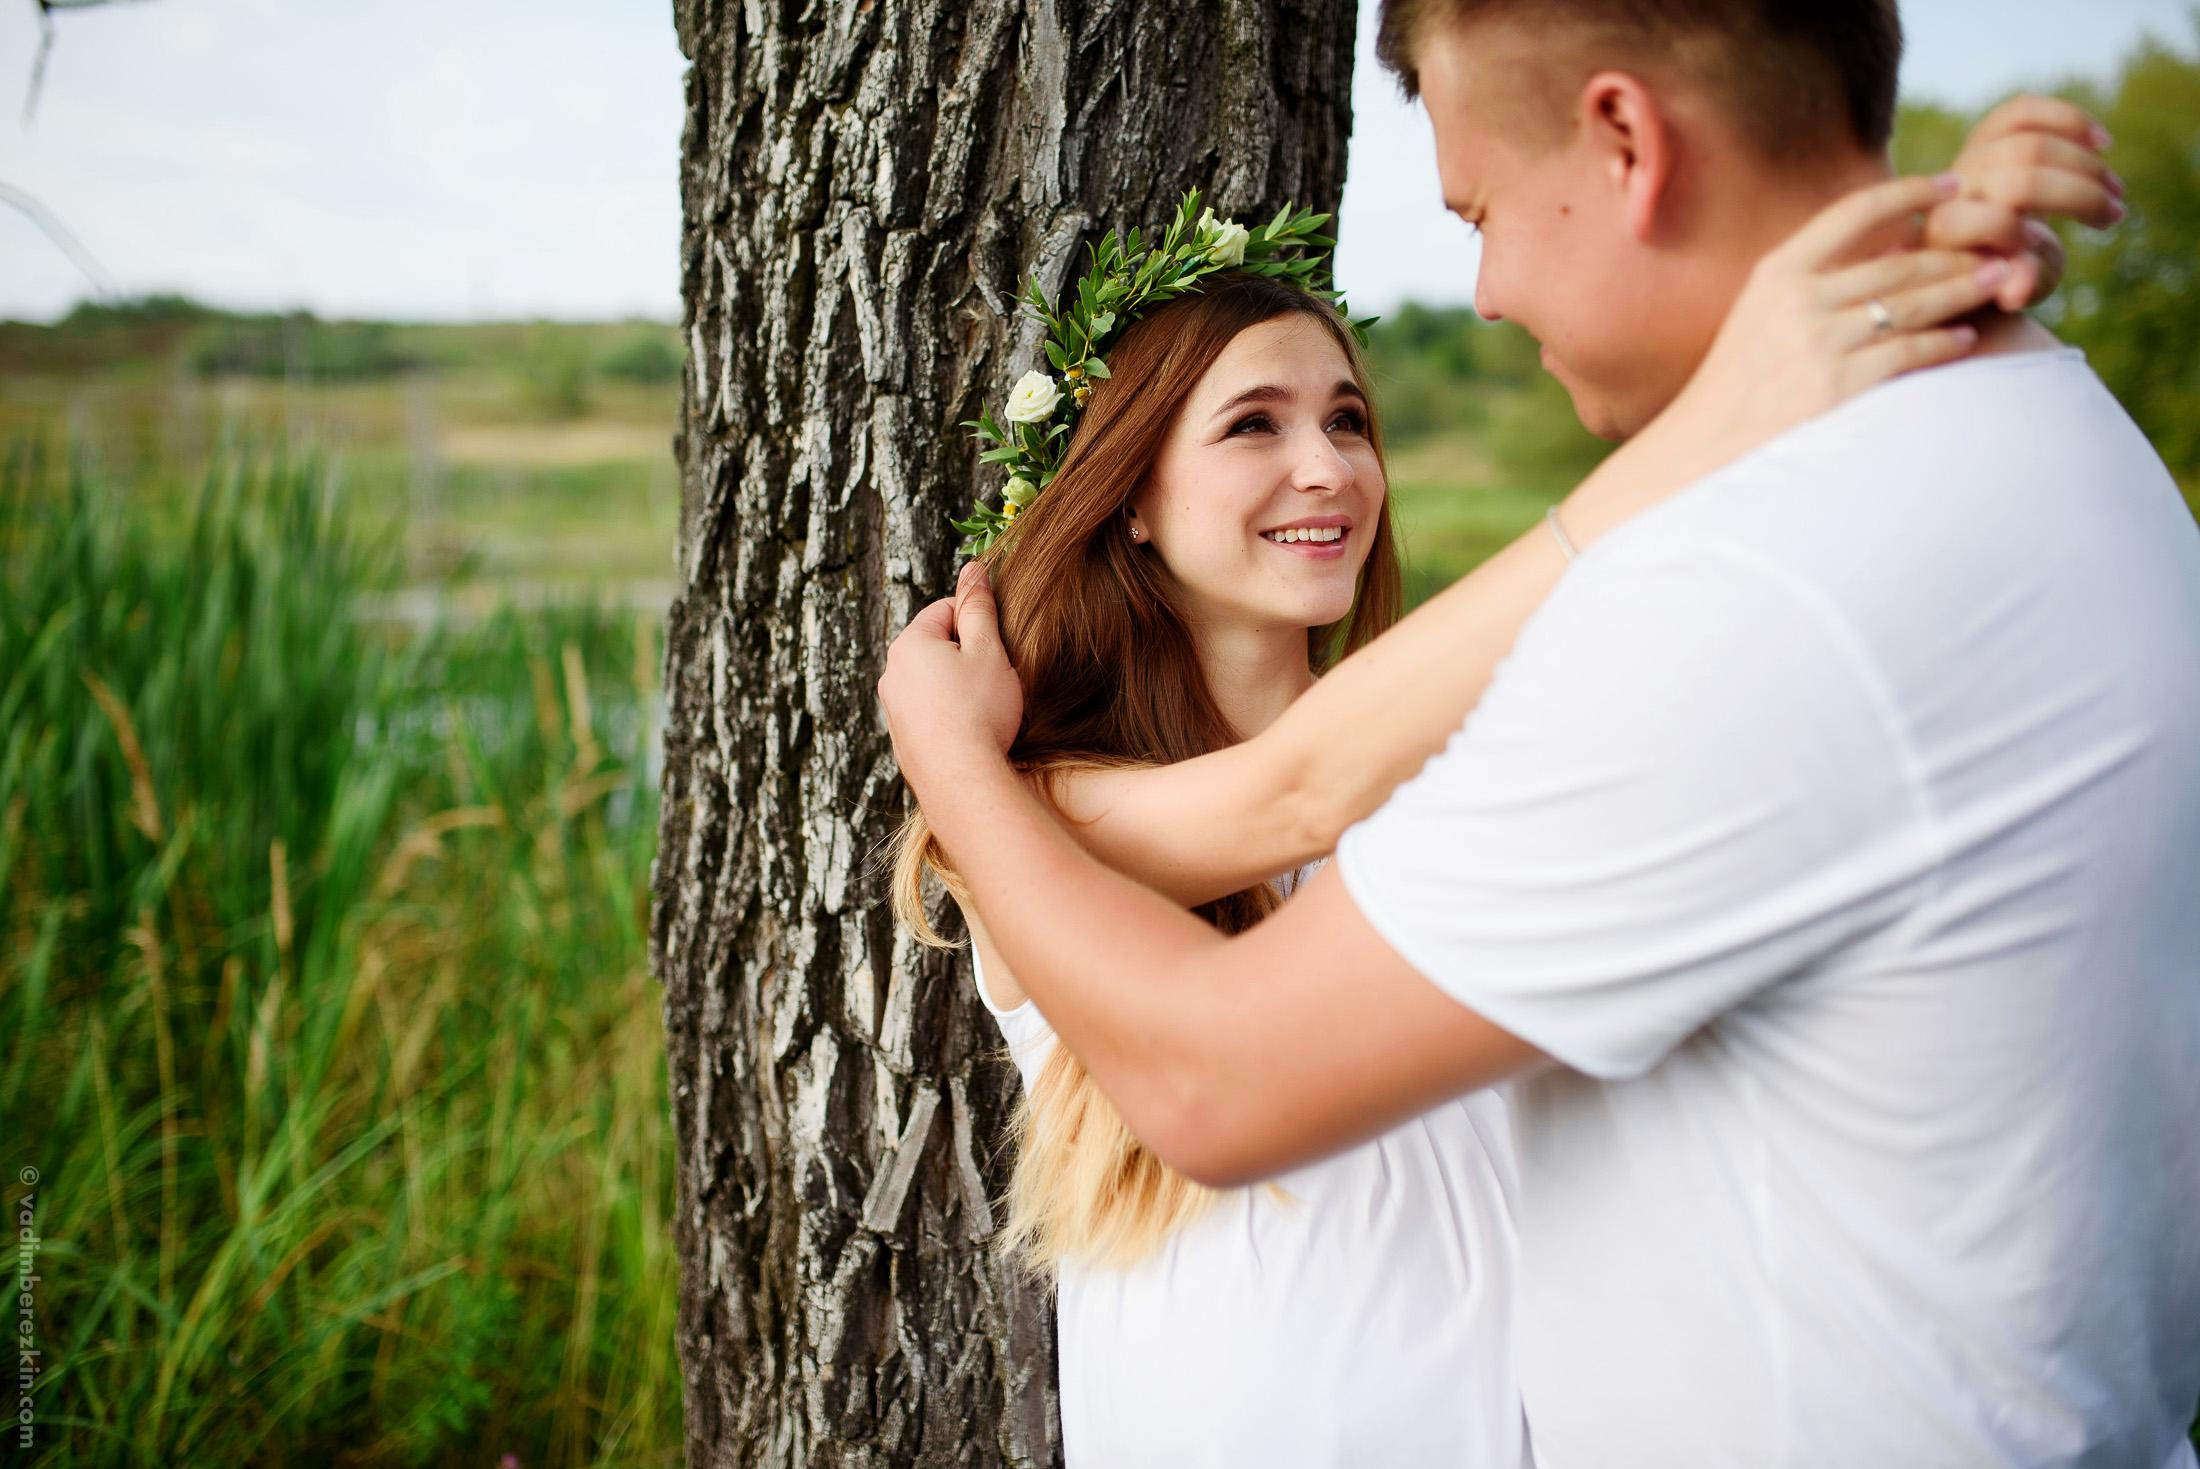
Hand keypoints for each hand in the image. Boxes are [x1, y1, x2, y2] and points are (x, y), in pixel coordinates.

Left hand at [878, 560, 1024, 803]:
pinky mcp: (902, 740)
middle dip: (967, 655)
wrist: (962, 781)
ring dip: (959, 686)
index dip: (977, 620)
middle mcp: (891, 675)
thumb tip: (973, 570)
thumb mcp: (988, 651)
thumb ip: (979, 608)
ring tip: (987, 707)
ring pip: (932, 682)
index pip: (944, 610)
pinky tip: (973, 730)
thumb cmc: (979, 713)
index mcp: (908, 645)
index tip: (998, 641)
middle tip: (996, 675)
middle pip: (936, 647)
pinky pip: (930, 713)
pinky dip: (950, 715)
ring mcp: (893, 710)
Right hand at [1570, 174, 2005, 532]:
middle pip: (1897, 261)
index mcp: (1776, 272)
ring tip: (1997, 280)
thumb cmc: (1737, 384)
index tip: (1951, 184)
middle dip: (1955, 251)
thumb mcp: (1758, 317)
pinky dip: (1943, 343)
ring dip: (1962, 290)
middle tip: (2000, 241)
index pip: (1855, 211)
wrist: (1701, 450)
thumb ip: (1811, 282)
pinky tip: (1965, 339)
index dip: (1910, 191)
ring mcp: (1816, 343)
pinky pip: (1907, 354)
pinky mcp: (1836, 387)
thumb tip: (1883, 252)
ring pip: (1910, 304)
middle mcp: (1796, 299)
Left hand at [1928, 94, 2120, 310]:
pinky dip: (2069, 119)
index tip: (2055, 250)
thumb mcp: (2008, 289)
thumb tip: (2016, 293)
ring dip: (2084, 162)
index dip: (2034, 232)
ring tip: (2115, 190)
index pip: (1995, 221)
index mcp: (1947, 233)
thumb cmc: (1995, 275)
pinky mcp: (1983, 135)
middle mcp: (1950, 191)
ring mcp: (1965, 159)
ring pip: (2029, 141)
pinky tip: (2102, 142)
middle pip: (2022, 175)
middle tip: (2116, 214)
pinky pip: (2023, 111)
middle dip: (2079, 194)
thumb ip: (2015, 283)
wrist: (1973, 249)